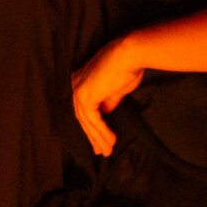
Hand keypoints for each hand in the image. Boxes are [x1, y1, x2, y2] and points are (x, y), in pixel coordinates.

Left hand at [71, 36, 144, 157]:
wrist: (130, 54)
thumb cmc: (127, 67)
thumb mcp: (116, 89)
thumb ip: (108, 101)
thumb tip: (106, 114)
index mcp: (81, 80)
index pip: (84, 109)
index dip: (91, 127)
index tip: (99, 142)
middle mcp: (76, 84)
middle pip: (83, 117)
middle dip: (93, 136)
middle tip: (101, 152)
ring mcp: (79, 89)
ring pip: (87, 121)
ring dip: (99, 138)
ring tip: (108, 151)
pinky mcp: (85, 96)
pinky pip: (93, 120)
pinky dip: (102, 132)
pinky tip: (111, 142)